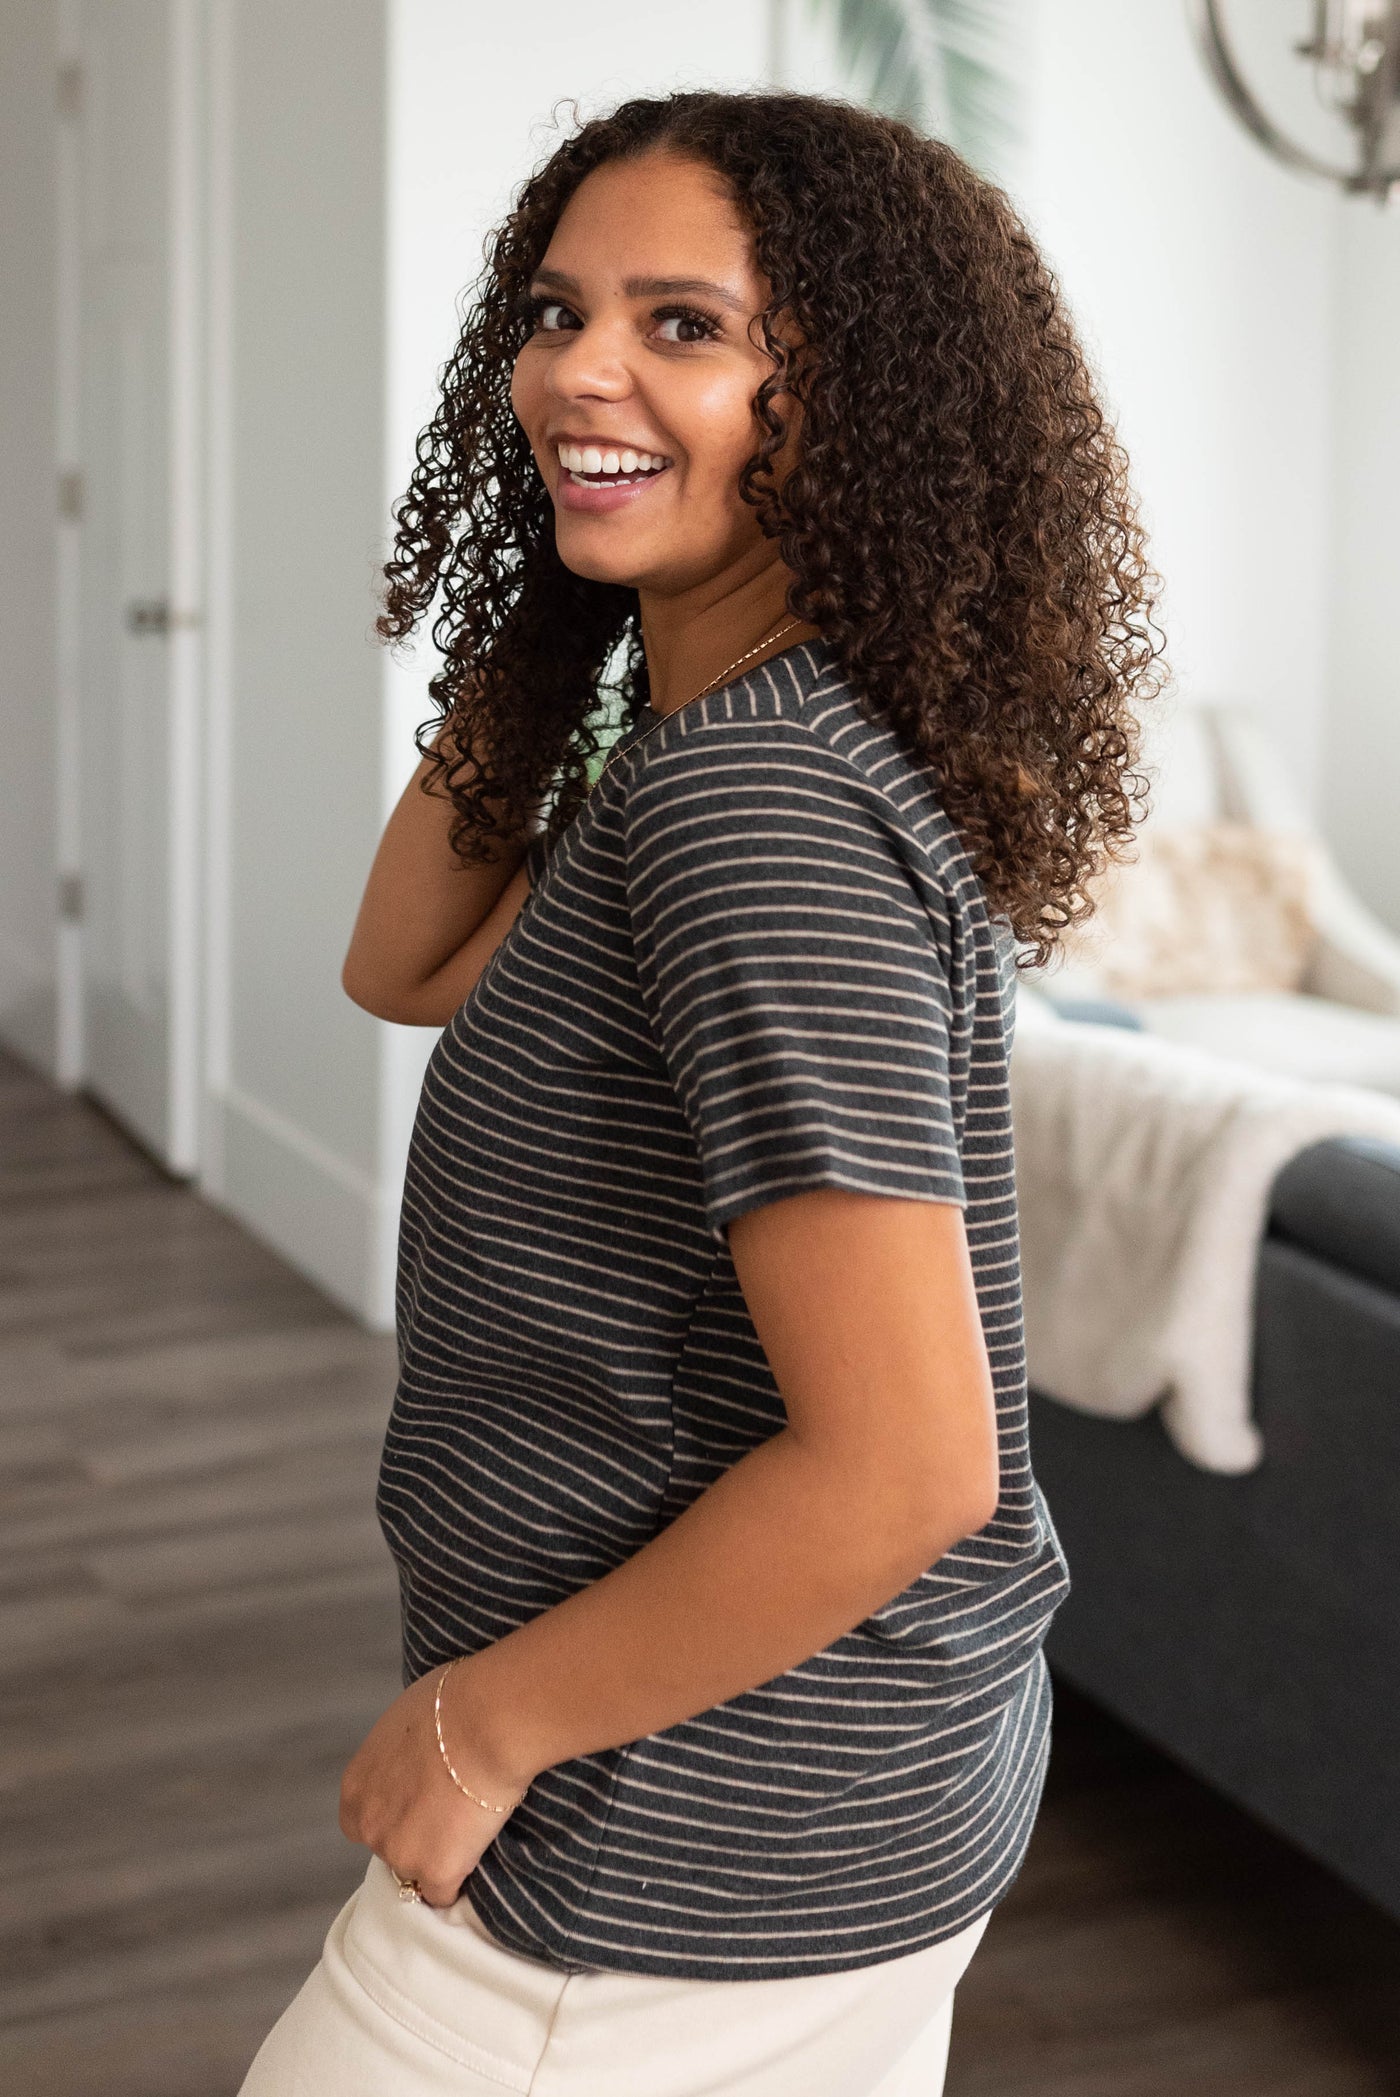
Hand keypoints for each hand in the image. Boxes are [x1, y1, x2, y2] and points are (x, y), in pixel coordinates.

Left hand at [338, 1665, 523, 1907]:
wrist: (486, 1723)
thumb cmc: (453, 1704)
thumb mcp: (405, 1721)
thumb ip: (398, 1755)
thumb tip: (414, 1756)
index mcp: (356, 1787)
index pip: (362, 1821)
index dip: (395, 1814)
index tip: (422, 1804)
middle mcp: (368, 1825)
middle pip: (389, 1847)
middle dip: (416, 1836)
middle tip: (451, 1812)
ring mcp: (400, 1854)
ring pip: (418, 1870)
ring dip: (441, 1857)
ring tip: (473, 1825)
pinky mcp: (434, 1873)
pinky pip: (446, 1892)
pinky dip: (461, 1879)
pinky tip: (478, 1852)